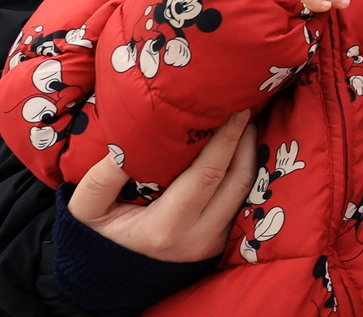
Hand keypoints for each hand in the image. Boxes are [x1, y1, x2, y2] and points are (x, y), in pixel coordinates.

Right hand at [67, 111, 257, 262]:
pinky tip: (236, 150)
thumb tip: (132, 138)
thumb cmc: (96, 237)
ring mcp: (212, 242)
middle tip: (244, 109)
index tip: (236, 110)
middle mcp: (198, 237)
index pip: (208, 174)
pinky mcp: (219, 242)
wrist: (106, 280)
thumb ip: (105, 176)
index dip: (227, 139)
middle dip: (246, 141)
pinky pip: (239, 201)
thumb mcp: (87, 208)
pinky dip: (240, 173)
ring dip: (248, 155)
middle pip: (238, 180)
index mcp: (165, 228)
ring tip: (243, 125)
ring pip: (245, 191)